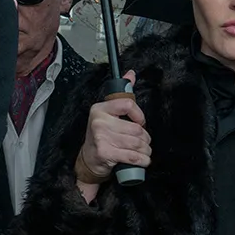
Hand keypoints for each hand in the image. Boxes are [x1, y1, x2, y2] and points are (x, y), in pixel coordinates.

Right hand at [74, 70, 148, 194]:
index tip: (140, 122)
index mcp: (100, 108)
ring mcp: (101, 137)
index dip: (139, 116)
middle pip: (136, 129)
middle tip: (143, 142)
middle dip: (145, 138)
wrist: (89, 159)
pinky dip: (141, 160)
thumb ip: (122, 94)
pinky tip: (142, 160)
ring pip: (137, 143)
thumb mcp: (108, 113)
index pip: (128, 104)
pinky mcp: (105, 153)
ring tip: (144, 151)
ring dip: (145, 150)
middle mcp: (99, 121)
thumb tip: (131, 74)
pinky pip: (132, 156)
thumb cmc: (101, 135)